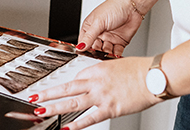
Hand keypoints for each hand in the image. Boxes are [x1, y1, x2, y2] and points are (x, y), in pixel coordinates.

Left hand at [33, 56, 160, 129]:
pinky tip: (66, 128)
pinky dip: (76, 124)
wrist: (155, 76)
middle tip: (34, 97)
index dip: (69, 85)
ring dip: (54, 108)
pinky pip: (89, 118)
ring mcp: (101, 96)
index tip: (61, 89)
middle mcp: (96, 82)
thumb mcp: (118, 65)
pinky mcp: (110, 109)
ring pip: (72, 103)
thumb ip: (105, 74)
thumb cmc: (142, 70)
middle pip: (66, 88)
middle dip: (48, 94)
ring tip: (41, 112)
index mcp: (98, 69)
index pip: (77, 77)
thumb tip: (100, 81)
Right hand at [76, 0, 144, 56]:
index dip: (84, 49)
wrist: (132, 6)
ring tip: (107, 54)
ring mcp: (109, 38)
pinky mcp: (120, 42)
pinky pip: (116, 53)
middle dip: (96, 53)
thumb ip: (89, 37)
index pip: (84, 42)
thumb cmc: (114, 7)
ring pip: (105, 52)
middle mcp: (99, 34)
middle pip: (94, 49)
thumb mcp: (98, 22)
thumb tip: (79, 47)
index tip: (86, 55)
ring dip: (106, 55)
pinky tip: (114, 56)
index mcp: (90, 27)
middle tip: (98, 54)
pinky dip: (115, 56)